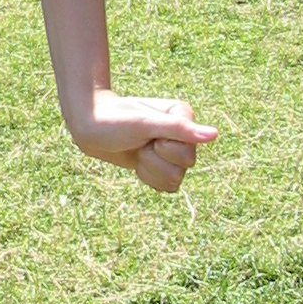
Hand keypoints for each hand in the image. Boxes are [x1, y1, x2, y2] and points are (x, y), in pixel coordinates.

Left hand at [69, 90, 216, 192]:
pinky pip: (167, 186)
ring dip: (149, 169)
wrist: (88, 125)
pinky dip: (149, 177)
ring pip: (174, 180)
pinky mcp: (160, 163)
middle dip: (155, 159)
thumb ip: (179, 129)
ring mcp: (171, 150)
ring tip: (137, 149)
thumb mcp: (144, 124)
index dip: (164, 148)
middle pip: (184, 168)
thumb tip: (214, 135)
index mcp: (184, 116)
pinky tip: (137, 162)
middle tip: (139, 142)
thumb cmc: (113, 119)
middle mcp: (181, 134)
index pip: (189, 152)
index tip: (147, 133)